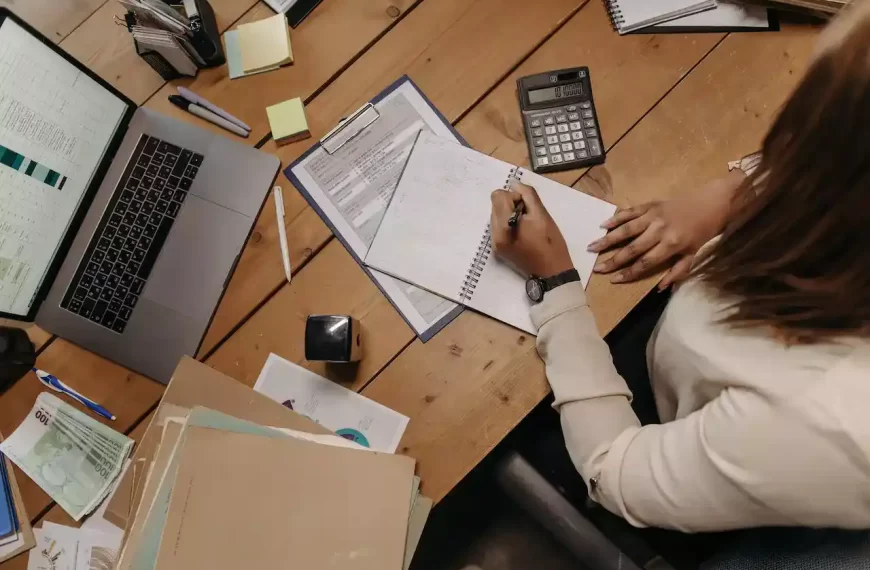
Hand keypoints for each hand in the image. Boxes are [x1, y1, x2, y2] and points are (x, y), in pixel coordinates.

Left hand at [490, 183, 573, 277]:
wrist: (551, 272)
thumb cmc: (550, 243)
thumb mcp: (542, 214)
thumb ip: (527, 195)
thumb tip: (514, 184)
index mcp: (503, 226)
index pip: (498, 196)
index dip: (514, 196)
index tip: (527, 207)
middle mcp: (494, 235)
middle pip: (495, 205)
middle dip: (511, 205)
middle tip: (529, 216)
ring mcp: (495, 243)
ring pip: (496, 215)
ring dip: (510, 214)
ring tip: (527, 225)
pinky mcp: (499, 249)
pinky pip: (498, 227)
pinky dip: (508, 224)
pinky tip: (523, 233)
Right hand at [587, 171, 745, 288]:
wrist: (714, 201)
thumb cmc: (705, 230)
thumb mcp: (695, 253)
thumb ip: (678, 271)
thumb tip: (660, 288)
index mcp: (671, 244)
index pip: (645, 262)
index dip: (629, 272)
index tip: (614, 280)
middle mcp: (659, 230)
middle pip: (632, 248)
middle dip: (613, 260)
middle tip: (597, 268)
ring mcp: (653, 216)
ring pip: (626, 230)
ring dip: (608, 239)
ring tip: (592, 247)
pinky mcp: (651, 204)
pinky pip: (630, 212)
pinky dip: (616, 218)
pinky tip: (603, 225)